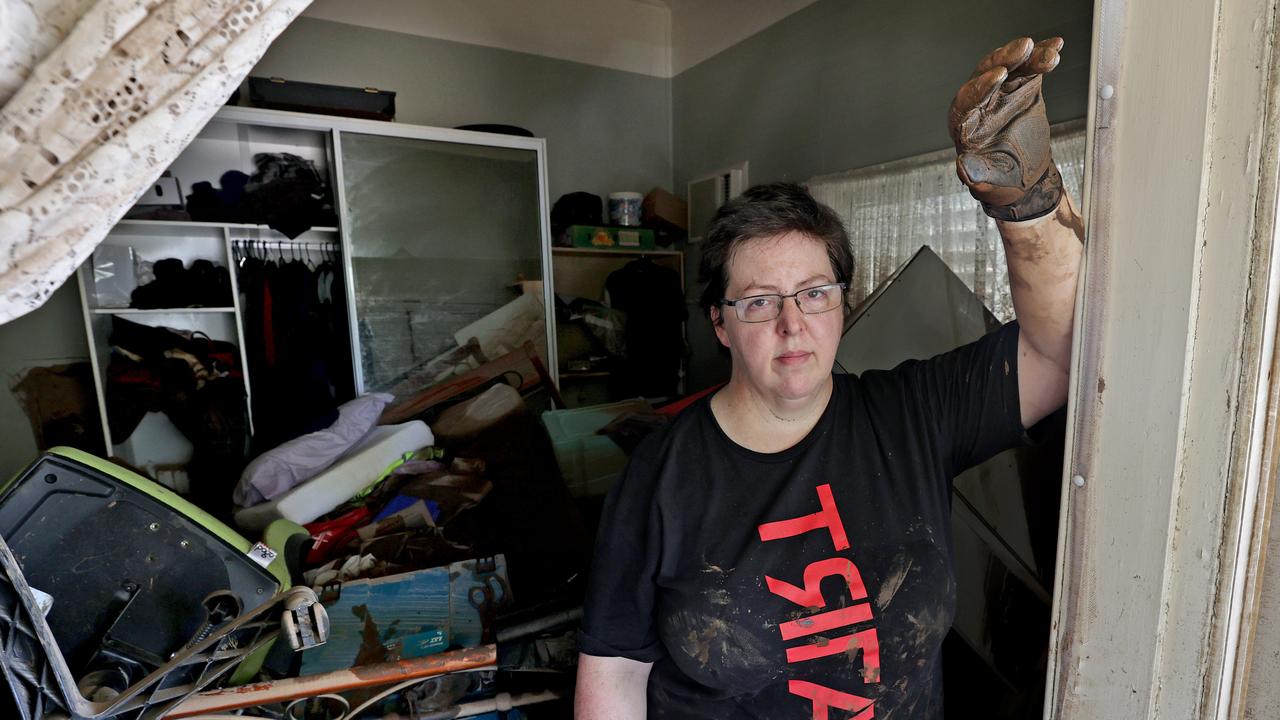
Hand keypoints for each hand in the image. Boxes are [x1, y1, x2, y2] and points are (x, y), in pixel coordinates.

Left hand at [949, 37, 1064, 220]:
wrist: (1024, 175)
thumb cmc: (999, 179)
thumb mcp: (988, 181)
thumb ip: (977, 173)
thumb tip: (963, 167)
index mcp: (963, 123)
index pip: (968, 99)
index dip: (982, 86)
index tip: (999, 74)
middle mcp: (979, 103)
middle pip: (987, 74)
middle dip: (1005, 59)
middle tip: (1024, 48)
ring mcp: (1000, 92)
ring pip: (1010, 66)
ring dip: (1028, 55)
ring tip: (1049, 52)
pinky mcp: (1020, 87)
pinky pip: (1029, 68)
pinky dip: (1042, 56)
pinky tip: (1056, 46)